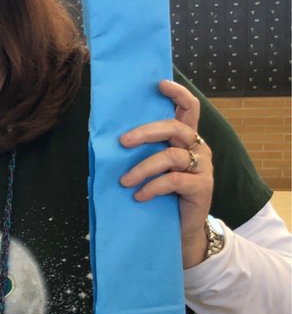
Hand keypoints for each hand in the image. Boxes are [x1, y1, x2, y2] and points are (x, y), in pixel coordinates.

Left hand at [119, 79, 213, 267]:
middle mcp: (198, 147)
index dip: (177, 94)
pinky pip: (173, 180)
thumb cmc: (163, 194)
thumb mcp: (153, 168)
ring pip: (170, 156)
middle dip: (145, 132)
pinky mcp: (202, 187)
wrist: (182, 229)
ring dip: (143, 168)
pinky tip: (139, 196)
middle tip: (122, 142)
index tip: (159, 84)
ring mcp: (203, 167)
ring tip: (125, 181)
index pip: (189, 108)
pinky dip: (152, 187)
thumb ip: (144, 150)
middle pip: (175, 128)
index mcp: (187, 137)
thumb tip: (110, 136)